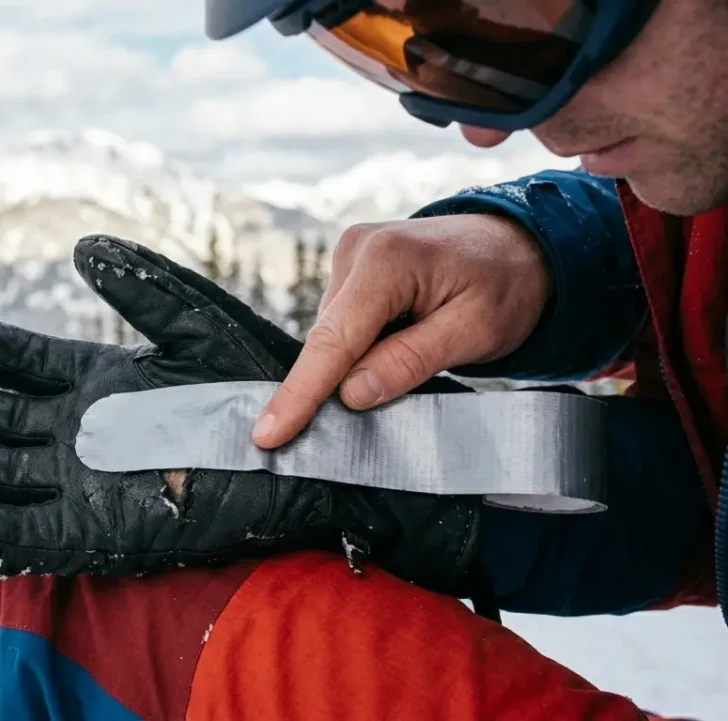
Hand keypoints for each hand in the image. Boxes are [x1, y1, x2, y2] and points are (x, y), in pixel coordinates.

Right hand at [0, 235, 480, 594]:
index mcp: (99, 380)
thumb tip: (81, 245)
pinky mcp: (100, 533)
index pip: (24, 362)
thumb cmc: (262, 383)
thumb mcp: (196, 323)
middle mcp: (83, 432)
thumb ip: (140, 286)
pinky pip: (30, 537)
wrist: (308, 454)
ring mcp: (86, 484)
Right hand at [252, 214, 550, 448]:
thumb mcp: (474, 330)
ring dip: (352, 367)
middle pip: (328, 339)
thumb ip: (410, 361)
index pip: (333, 340)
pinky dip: (358, 350)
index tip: (269, 434)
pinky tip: (391, 355)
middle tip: (348, 430)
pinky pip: (343, 324)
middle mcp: (357, 250)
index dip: (300, 393)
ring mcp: (350, 256)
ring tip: (409, 367)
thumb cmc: (506, 283)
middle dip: (328, 387)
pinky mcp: (352, 269)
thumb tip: (351, 394)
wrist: (520, 244)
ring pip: (334, 335)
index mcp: (387, 260)